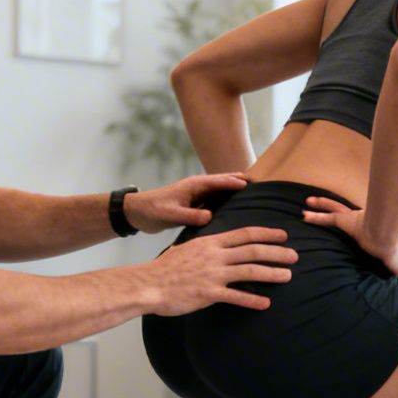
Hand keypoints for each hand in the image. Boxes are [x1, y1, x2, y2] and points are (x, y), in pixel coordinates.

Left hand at [123, 173, 249, 233]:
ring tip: (254, 195)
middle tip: (261, 183)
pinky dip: (226, 201)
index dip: (236, 181)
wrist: (137, 213)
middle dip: (241, 181)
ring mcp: (196, 195)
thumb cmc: (152, 211)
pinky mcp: (194, 204)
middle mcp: (197, 187)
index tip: (252, 184)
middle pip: (224, 182)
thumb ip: (190, 215)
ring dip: (235, 191)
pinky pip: (215, 200)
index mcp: (194, 185)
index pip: (220, 181)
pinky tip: (235, 209)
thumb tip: (210, 216)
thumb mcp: (171, 214)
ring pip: (221, 191)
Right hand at [148, 227, 295, 313]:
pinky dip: (252, 301)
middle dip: (277, 252)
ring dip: (271, 273)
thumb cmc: (164, 269)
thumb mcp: (185, 249)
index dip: (267, 233)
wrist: (148, 284)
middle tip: (295, 255)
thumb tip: (207, 244)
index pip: (245, 233)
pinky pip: (236, 297)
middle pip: (253, 250)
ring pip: (250, 271)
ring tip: (288, 276)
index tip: (283, 235)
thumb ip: (201, 247)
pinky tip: (265, 304)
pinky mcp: (209, 293)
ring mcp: (213, 274)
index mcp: (211, 242)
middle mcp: (215, 255)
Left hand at [303, 196, 397, 280]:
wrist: (388, 241)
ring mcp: (353, 220)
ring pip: (334, 208)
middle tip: (316, 201)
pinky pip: (328, 218)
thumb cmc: (395, 251)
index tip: (348, 218)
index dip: (351, 219)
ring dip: (321, 205)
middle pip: (342, 208)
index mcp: (371, 229)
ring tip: (308, 201)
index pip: (361, 223)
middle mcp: (362, 220)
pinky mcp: (347, 222)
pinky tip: (304, 215)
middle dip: (330, 204)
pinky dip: (316, 217)